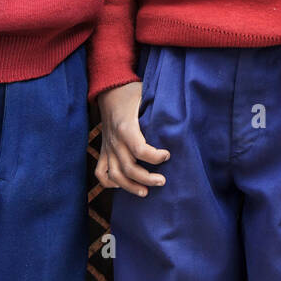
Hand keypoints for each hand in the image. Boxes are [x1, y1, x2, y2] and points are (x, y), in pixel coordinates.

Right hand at [96, 82, 169, 196]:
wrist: (109, 89)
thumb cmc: (131, 93)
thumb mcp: (146, 95)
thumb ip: (159, 109)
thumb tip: (179, 119)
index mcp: (126, 128)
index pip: (140, 150)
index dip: (155, 157)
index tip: (167, 155)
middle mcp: (114, 140)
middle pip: (129, 168)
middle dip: (147, 178)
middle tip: (163, 181)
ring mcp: (107, 147)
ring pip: (115, 175)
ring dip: (130, 187)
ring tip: (146, 192)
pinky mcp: (103, 150)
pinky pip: (101, 172)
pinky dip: (110, 182)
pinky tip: (122, 185)